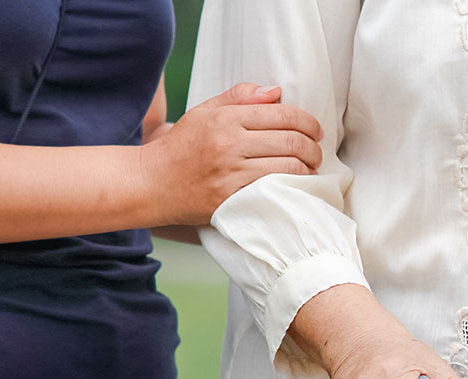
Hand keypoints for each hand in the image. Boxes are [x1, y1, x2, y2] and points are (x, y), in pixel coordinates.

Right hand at [135, 83, 323, 226]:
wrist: (152, 183)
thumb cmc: (181, 147)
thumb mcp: (204, 112)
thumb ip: (239, 98)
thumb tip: (276, 91)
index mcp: (225, 118)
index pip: (282, 114)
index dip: (308, 122)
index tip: (315, 131)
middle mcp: (229, 143)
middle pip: (291, 140)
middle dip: (313, 147)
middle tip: (315, 151)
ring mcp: (232, 172)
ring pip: (289, 166)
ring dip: (308, 168)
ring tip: (309, 168)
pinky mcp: (233, 197)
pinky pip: (276, 188)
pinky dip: (294, 185)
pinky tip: (297, 184)